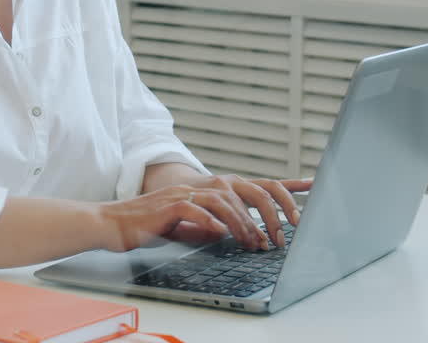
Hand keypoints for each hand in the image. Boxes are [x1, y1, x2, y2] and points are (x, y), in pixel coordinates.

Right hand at [96, 177, 311, 252]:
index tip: (314, 185)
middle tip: (283, 235)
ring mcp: (188, 191)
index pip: (256, 183)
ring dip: (246, 224)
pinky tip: (224, 235)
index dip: (286, 184)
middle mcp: (203, 184)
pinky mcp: (173, 204)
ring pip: (228, 200)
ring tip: (256, 244)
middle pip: (249, 188)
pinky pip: (201, 211)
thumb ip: (212, 225)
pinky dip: (216, 222)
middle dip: (271, 212)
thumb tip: (232, 233)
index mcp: (211, 188)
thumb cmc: (149, 225)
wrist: (113, 223)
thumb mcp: (188, 225)